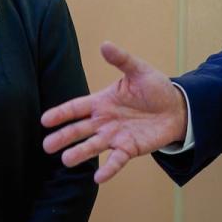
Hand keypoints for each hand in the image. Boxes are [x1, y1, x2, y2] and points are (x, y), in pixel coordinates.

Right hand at [41, 41, 187, 183]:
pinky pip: (116, 160)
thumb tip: (104, 44)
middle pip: (80, 130)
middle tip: (47, 146)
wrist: (177, 108)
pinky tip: (98, 178)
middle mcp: (104, 121)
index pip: (77, 108)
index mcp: (102, 101)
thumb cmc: (155, 88)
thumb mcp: (139, 70)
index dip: (61, 113)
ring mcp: (115, 136)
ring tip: (66, 160)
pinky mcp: (129, 149)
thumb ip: (121, 60)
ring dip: (80, 153)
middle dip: (63, 137)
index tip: (44, 120)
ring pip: (94, 146)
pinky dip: (108, 169)